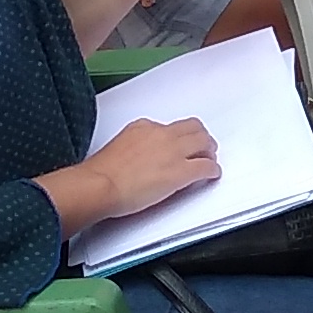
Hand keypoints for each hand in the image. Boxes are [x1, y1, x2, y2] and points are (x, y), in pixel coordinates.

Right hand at [90, 117, 219, 215]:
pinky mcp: (181, 172)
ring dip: (209, 151)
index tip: (178, 145)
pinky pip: (206, 167)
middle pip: (192, 128)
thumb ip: (133, 148)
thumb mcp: (117, 148)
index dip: (177, 137)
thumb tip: (139, 159)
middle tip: (204, 146)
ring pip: (204, 142)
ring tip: (210, 159)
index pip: (169, 127)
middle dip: (200, 137)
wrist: (100, 185)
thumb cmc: (101, 174)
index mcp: (143, 127)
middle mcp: (161, 134)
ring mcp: (173, 152)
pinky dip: (212, 170)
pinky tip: (212, 175)